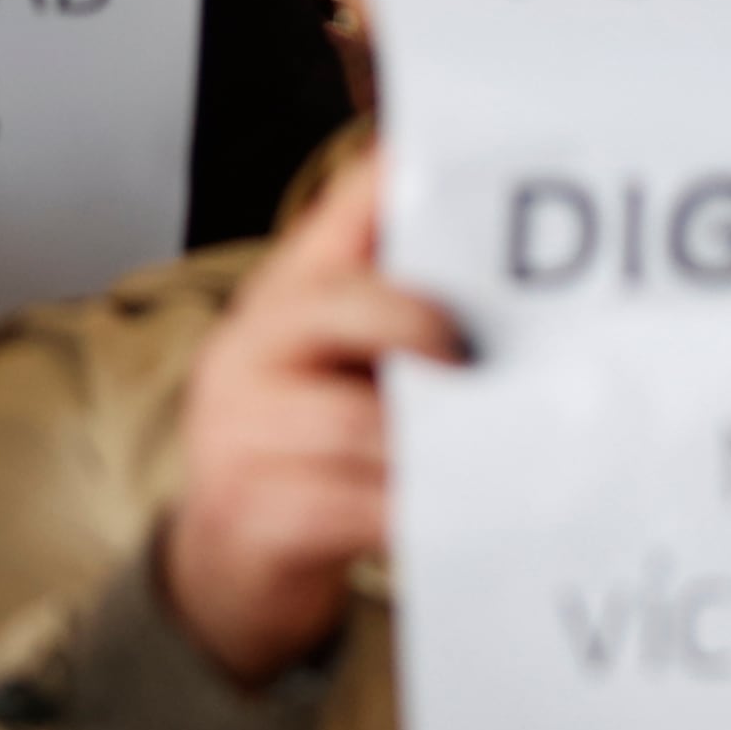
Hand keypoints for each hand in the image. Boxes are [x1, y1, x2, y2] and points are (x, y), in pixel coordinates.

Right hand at [156, 152, 462, 688]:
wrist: (224, 569)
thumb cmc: (306, 455)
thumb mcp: (335, 372)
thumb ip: (396, 323)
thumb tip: (506, 289)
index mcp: (279, 300)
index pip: (337, 214)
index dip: (395, 182)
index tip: (456, 160)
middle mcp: (245, 351)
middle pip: (343, 306)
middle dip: (426, 332)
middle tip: (480, 367)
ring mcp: (237, 433)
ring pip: (359, 422)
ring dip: (435, 444)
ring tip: (493, 453)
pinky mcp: (251, 513)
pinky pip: (353, 504)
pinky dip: (410, 509)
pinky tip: (447, 512)